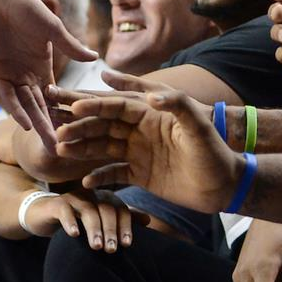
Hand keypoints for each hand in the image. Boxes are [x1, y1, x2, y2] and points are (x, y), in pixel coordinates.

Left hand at [0, 0, 98, 149]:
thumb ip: (70, 46)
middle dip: (52, 128)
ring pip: (27, 106)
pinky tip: (26, 123)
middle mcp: (29, 75)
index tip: (79, 131)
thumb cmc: (25, 7)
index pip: (57, 96)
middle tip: (63, 151)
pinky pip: (8, 95)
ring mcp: (13, 76)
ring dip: (37, 124)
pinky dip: (16, 109)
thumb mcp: (52, 28)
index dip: (67, 113)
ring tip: (48, 144)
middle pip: (43, 108)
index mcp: (44, 66)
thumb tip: (95, 58)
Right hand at [24, 189, 142, 252]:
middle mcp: (91, 194)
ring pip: (87, 210)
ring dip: (93, 229)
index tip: (128, 245)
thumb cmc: (76, 221)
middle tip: (112, 250)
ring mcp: (74, 197)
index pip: (120, 210)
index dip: (125, 226)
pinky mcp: (57, 203)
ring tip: (96, 246)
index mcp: (104, 198)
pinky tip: (74, 236)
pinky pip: (64, 211)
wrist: (43, 215)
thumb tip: (148, 220)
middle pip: (106, 210)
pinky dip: (70, 222)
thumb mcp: (99, 221)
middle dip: (110, 230)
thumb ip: (122, 219)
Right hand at [52, 71, 241, 211]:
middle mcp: (141, 131)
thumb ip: (177, 105)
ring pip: (104, 147)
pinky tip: (83, 182)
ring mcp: (139, 152)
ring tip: (61, 150)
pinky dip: (99, 176)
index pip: (117, 106)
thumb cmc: (214, 152)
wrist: (224, 185)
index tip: (73, 107)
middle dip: (80, 126)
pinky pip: (114, 173)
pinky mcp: (141, 174)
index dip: (95, 106)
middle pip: (104, 125)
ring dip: (82, 148)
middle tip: (56, 131)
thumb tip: (151, 95)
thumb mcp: (198, 126)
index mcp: (151, 115)